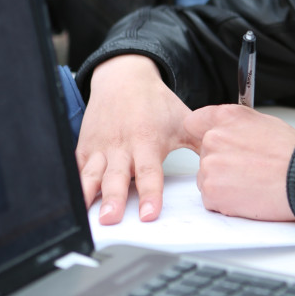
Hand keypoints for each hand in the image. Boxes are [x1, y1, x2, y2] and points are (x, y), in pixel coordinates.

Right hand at [76, 55, 196, 223]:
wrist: (124, 76)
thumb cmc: (155, 102)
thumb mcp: (183, 120)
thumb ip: (201, 143)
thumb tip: (222, 163)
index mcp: (147, 140)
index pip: (149, 172)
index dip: (150, 194)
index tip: (150, 213)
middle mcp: (122, 146)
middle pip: (117, 178)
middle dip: (113, 199)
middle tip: (111, 219)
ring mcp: (101, 148)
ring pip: (92, 176)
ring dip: (89, 196)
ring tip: (87, 216)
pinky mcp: (85, 148)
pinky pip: (77, 170)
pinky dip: (74, 185)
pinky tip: (72, 202)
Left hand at [185, 105, 294, 220]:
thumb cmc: (291, 153)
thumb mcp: (263, 123)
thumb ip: (235, 126)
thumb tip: (226, 132)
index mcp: (226, 117)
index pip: (194, 123)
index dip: (204, 136)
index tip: (215, 145)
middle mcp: (214, 138)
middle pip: (204, 154)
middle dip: (220, 163)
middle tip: (245, 169)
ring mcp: (210, 165)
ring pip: (206, 177)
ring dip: (223, 183)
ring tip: (250, 183)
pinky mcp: (211, 191)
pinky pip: (210, 198)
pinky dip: (226, 201)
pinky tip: (247, 195)